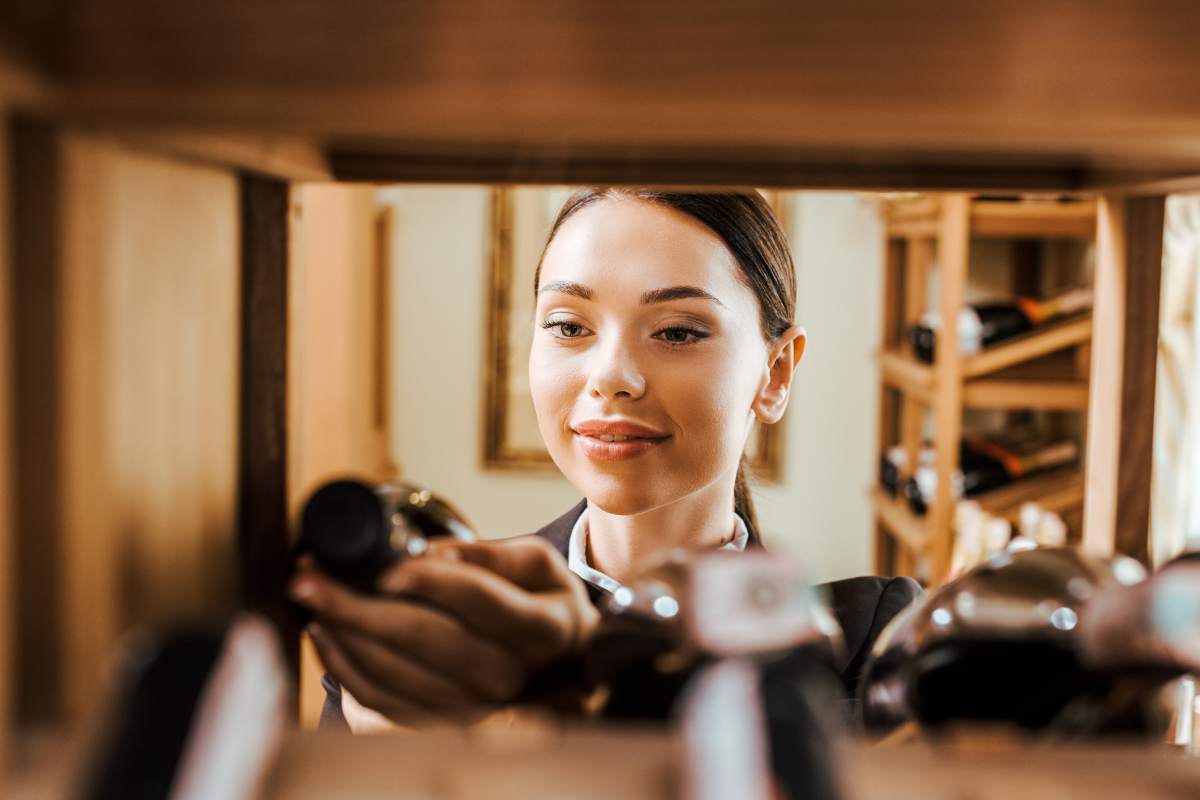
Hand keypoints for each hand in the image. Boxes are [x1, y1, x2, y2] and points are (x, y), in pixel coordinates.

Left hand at [290, 537, 597, 726]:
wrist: (560, 662)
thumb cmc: (541, 601)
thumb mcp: (537, 564)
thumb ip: (490, 555)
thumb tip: (430, 554)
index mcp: (543, 629)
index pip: (480, 601)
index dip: (430, 582)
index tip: (384, 567)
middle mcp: (512, 679)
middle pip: (425, 640)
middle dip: (358, 607)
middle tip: (309, 577)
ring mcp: (477, 711)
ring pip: (396, 675)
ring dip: (343, 634)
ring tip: (311, 596)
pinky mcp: (446, 727)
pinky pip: (385, 703)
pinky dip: (347, 669)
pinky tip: (327, 634)